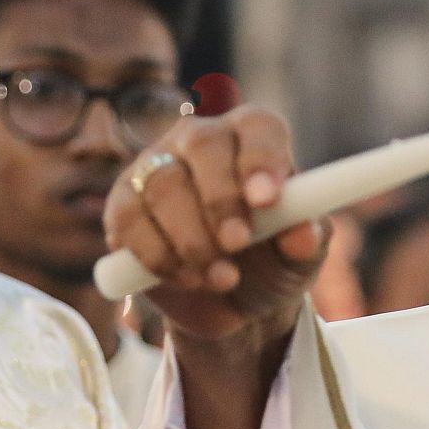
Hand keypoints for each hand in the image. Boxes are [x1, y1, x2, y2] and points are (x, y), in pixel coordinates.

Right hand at [102, 106, 325, 354]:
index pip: (257, 127)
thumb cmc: (273, 262)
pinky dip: (159, 256)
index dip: (260, 159)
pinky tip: (188, 278)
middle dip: (220, 199)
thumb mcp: (299, 259)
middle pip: (202, 145)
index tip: (267, 200)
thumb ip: (306, 243)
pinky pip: (129, 220)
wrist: (232, 301)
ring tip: (223, 277)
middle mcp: (201, 141)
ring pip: (163, 185)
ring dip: (192, 239)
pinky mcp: (123, 205)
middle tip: (238, 244)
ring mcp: (156, 167)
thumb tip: (302, 234)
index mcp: (254, 138)